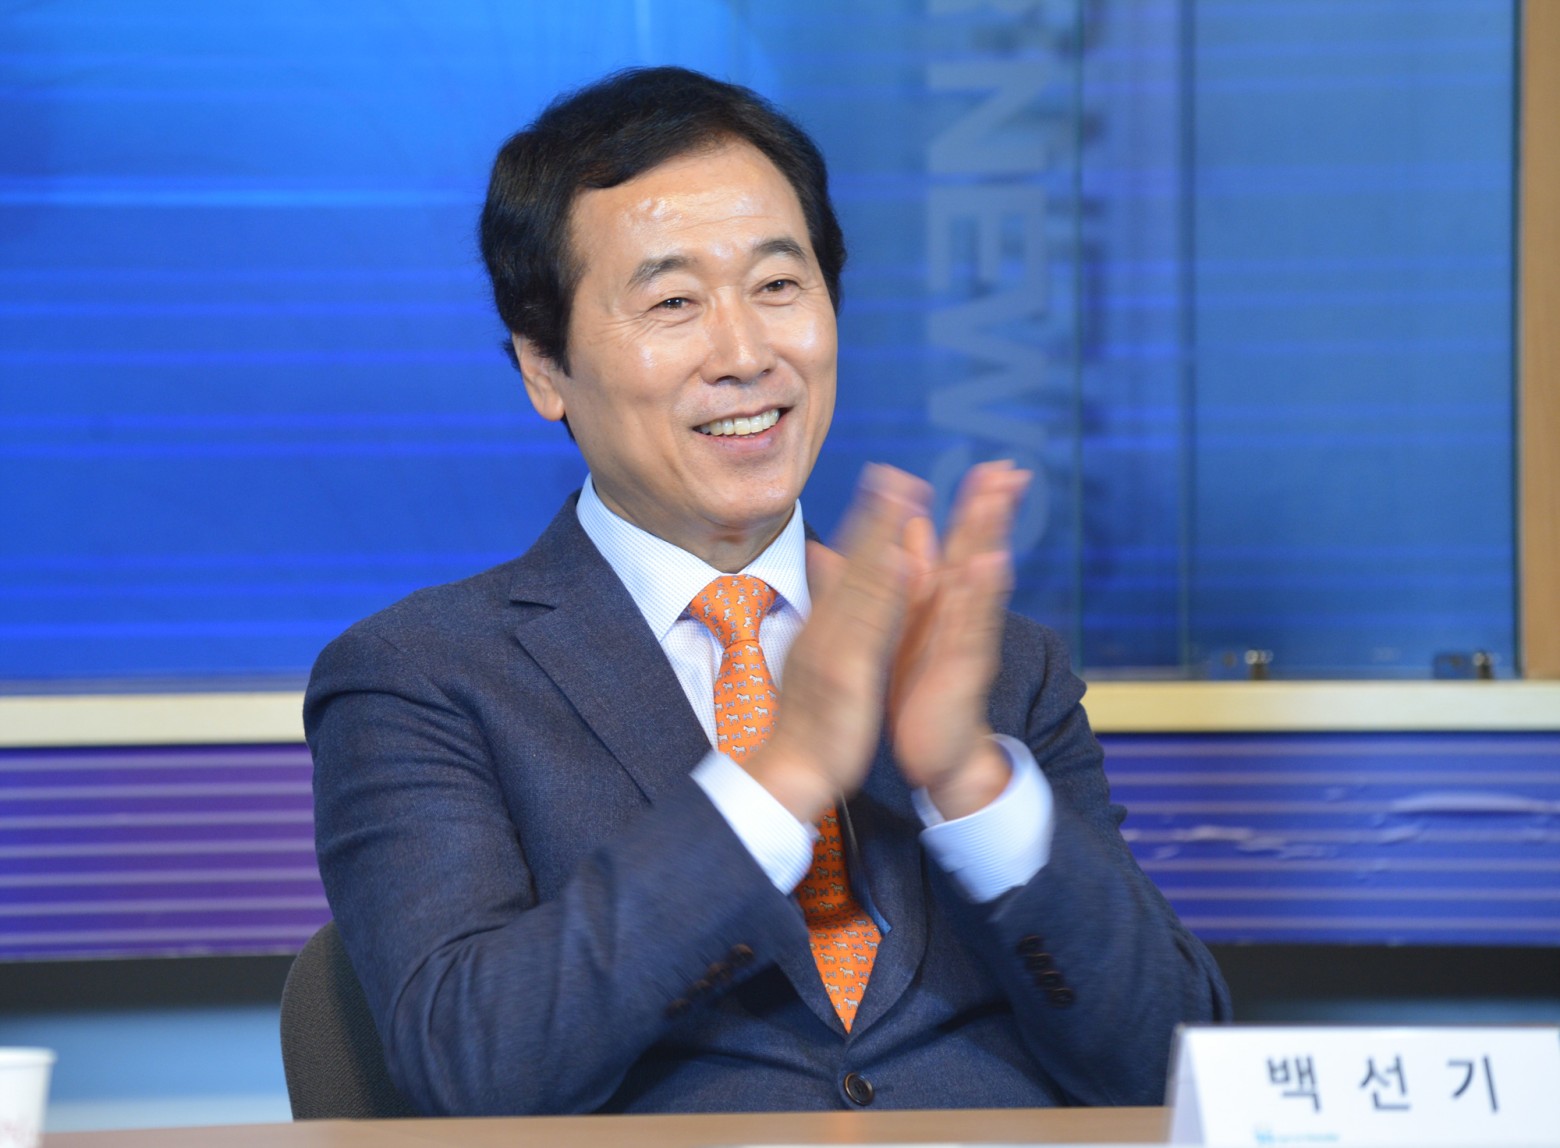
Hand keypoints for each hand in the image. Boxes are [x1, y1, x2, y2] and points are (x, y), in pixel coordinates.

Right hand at [745, 464, 931, 824]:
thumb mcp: (814, 664)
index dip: (867, 521)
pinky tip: (899, 559)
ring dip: (881, 535)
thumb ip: (824, 625)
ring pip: (862, 584)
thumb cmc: (805, 722)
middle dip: (876, 514)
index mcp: (822, 628)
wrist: (788, 771)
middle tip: (896, 469)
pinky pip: (869, 627)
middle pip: (852, 563)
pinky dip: (884, 591)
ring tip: (903, 496)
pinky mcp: (846, 674)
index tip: (885, 478)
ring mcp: (833, 649)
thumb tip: (825, 596)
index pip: (845, 566)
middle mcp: (824, 629)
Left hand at [888, 460, 1029, 819]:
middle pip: (978, 554)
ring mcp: (966, 641)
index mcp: (942, 606)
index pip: (961, 546)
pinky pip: (974, 626)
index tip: (989, 466)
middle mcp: (960, 618)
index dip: (975, 507)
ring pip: (980, 580)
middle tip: (1009, 469)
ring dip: (990, 538)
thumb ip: (907, 584)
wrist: (936, 752)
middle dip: (992, 512)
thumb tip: (905, 538)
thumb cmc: (921, 690)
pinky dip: (982, 593)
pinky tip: (991, 563)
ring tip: (1000, 499)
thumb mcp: (907, 630)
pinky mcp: (964, 669)